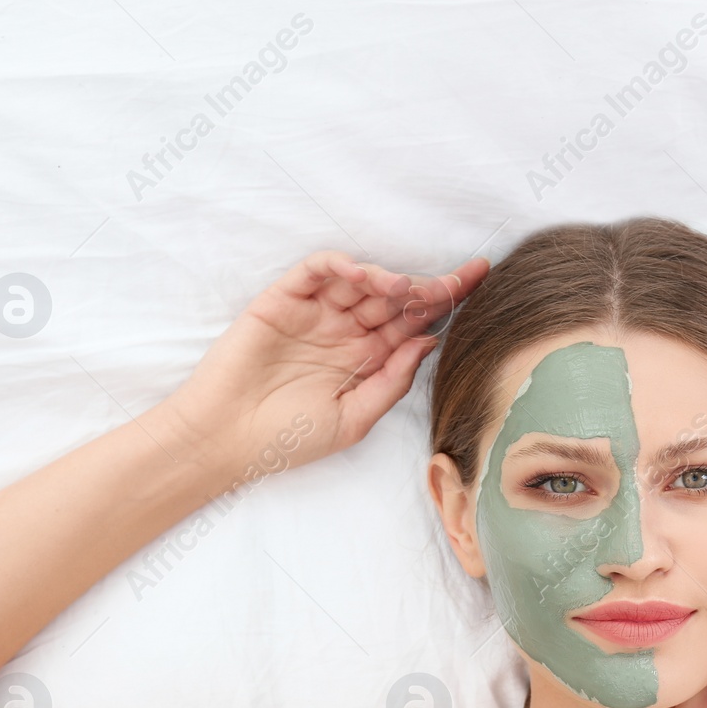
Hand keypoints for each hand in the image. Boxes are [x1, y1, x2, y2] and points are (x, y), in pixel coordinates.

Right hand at [157, 250, 489, 469]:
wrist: (226, 441)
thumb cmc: (287, 438)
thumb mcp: (354, 419)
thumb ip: (393, 380)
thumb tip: (430, 340)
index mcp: (366, 359)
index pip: (413, 322)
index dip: (447, 300)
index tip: (481, 279)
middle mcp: (345, 332)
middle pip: (394, 299)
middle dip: (427, 288)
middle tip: (455, 282)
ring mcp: (315, 313)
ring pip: (360, 281)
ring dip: (386, 278)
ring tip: (403, 288)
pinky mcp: (283, 300)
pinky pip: (317, 271)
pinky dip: (342, 265)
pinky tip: (363, 275)